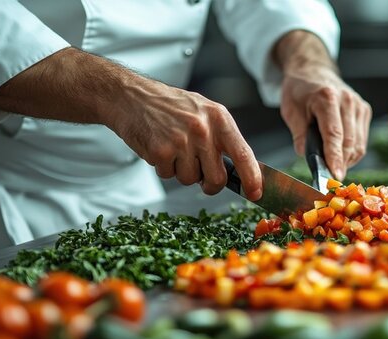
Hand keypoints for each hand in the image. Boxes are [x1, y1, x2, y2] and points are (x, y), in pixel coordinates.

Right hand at [0, 48, 260, 198]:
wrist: (131, 96)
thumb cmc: (169, 106)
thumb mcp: (202, 112)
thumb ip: (221, 138)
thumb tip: (240, 172)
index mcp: (219, 117)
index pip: (243, 153)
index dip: (252, 178)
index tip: (255, 194)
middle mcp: (204, 128)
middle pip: (217, 178)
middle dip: (208, 183)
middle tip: (196, 170)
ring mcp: (182, 140)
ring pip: (190, 179)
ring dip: (181, 172)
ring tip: (172, 148)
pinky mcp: (161, 150)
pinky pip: (169, 175)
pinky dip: (163, 168)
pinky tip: (158, 147)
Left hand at [280, 65, 370, 179]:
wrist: (313, 72)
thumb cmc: (300, 91)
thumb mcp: (290, 111)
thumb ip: (300, 135)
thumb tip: (309, 158)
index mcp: (327, 97)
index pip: (334, 134)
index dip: (334, 157)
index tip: (334, 175)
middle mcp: (348, 100)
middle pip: (349, 142)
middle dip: (340, 164)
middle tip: (328, 179)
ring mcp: (359, 105)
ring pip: (358, 144)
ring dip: (346, 160)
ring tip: (331, 166)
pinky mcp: (364, 111)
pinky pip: (361, 140)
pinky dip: (351, 153)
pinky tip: (338, 155)